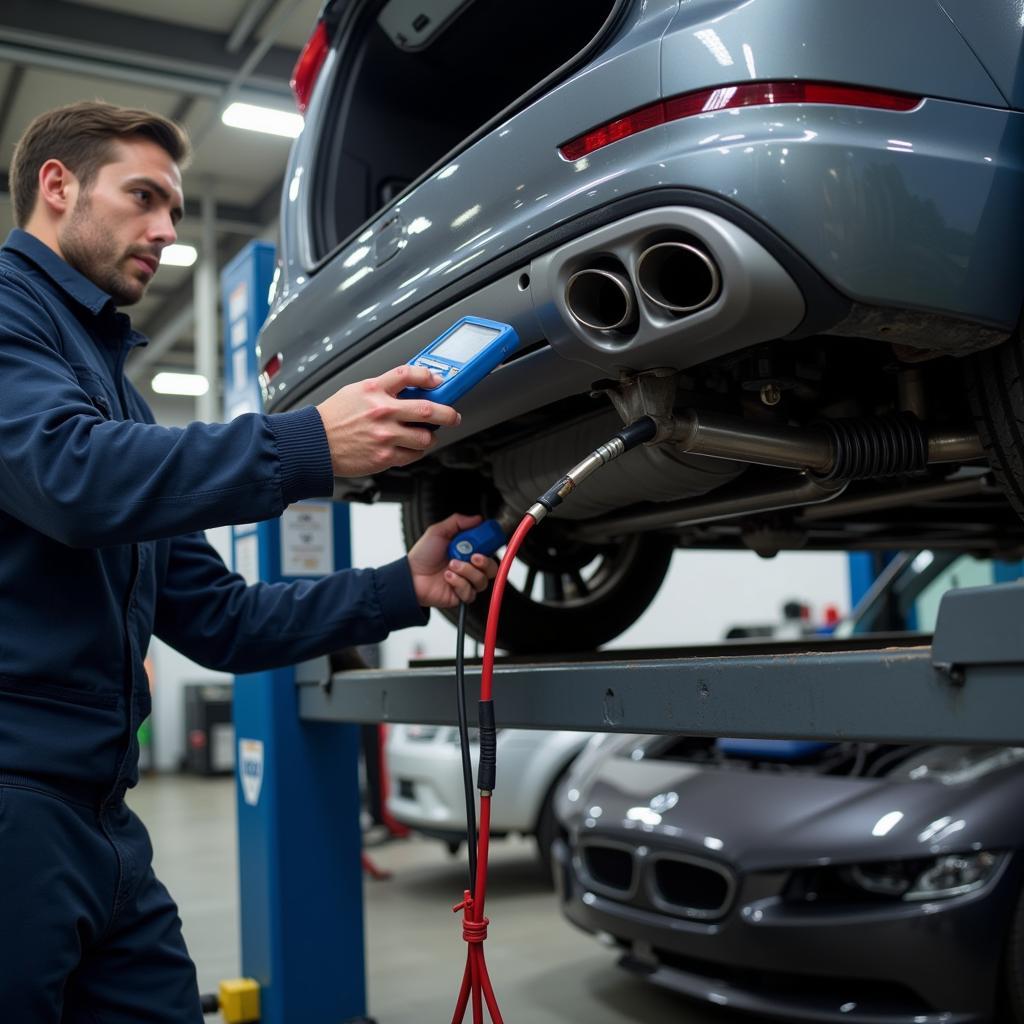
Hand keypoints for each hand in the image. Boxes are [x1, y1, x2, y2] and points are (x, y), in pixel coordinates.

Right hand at [316, 365, 460, 476]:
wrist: (314, 443)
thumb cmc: (333, 418)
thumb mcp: (355, 392)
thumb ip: (382, 389)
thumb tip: (408, 390)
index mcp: (374, 390)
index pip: (408, 375)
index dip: (429, 376)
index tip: (438, 382)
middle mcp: (382, 412)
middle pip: (429, 410)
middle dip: (448, 414)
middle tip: (452, 416)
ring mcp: (385, 436)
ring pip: (425, 437)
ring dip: (430, 437)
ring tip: (426, 435)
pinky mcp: (384, 456)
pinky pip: (413, 455)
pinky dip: (416, 452)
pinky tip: (411, 447)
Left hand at [408, 514, 498, 608]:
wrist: (411, 575)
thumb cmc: (422, 555)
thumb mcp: (438, 532)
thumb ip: (458, 522)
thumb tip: (477, 518)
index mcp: (468, 551)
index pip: (489, 549)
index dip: (491, 545)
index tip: (487, 541)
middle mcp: (469, 567)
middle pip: (492, 568)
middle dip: (485, 562)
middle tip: (473, 556)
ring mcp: (466, 582)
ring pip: (482, 580)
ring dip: (467, 571)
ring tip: (451, 565)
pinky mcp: (461, 595)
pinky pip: (469, 592)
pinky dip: (458, 582)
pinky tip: (447, 577)